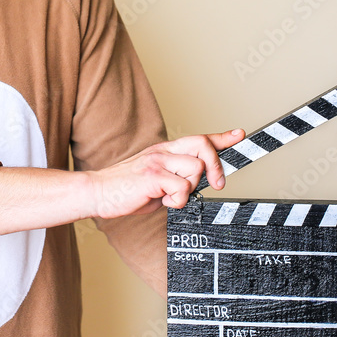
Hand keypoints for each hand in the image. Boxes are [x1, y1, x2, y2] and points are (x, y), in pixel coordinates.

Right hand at [82, 129, 243, 218]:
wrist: (97, 193)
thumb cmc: (127, 190)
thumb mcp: (157, 181)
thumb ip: (176, 177)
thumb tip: (199, 182)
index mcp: (165, 150)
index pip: (199, 138)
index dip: (222, 137)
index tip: (239, 134)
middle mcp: (163, 151)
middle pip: (203, 146)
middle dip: (216, 167)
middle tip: (216, 184)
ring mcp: (157, 161)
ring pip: (196, 169)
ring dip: (189, 189)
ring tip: (171, 197)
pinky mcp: (152, 176)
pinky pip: (182, 188)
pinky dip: (177, 201)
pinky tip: (164, 202)